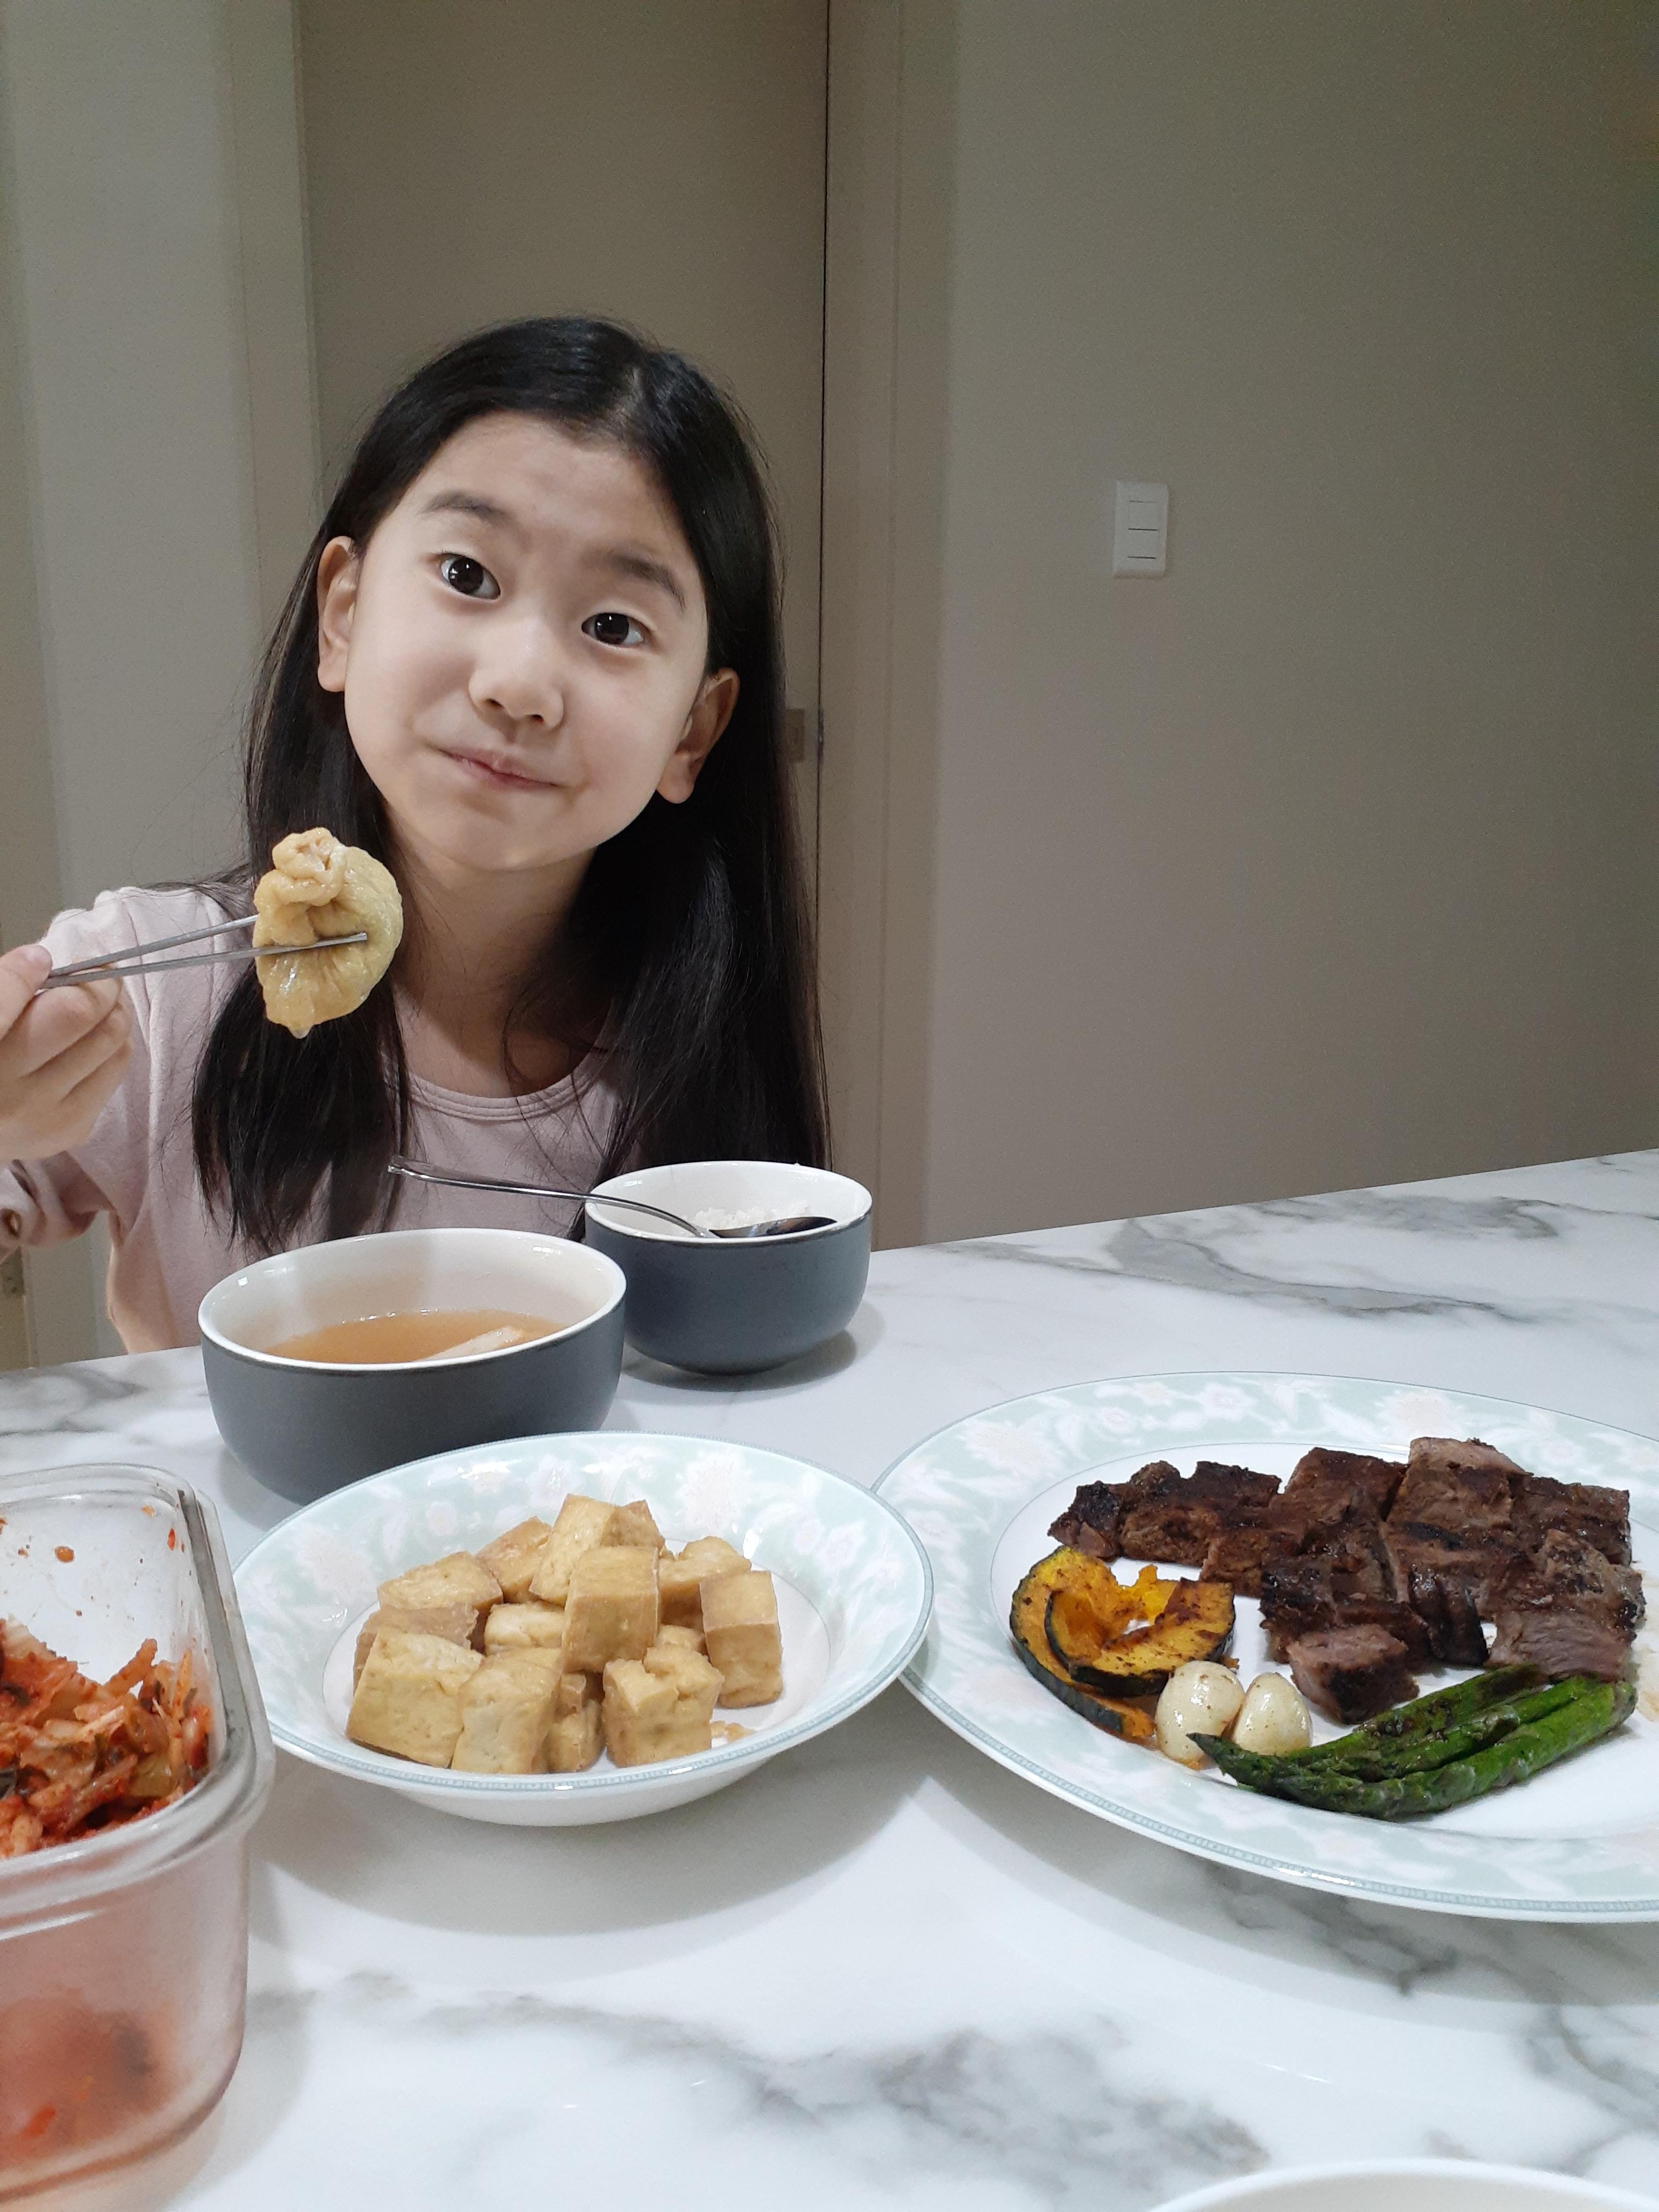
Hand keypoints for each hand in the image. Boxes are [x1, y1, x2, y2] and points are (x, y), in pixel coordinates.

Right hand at [0, 945, 132, 1161]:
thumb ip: (2, 990)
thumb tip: (41, 959)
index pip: (3, 1002)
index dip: (29, 968)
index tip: (42, 958)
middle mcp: (8, 1091)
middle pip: (77, 1014)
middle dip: (96, 981)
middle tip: (95, 971)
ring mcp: (45, 1116)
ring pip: (111, 1041)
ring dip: (114, 1010)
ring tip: (99, 1001)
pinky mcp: (72, 1131)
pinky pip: (114, 1069)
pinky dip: (111, 1044)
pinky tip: (93, 1038)